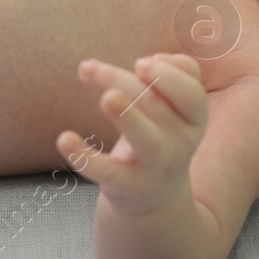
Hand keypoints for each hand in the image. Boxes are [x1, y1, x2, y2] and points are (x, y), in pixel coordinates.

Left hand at [56, 53, 208, 215]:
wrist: (154, 198)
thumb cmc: (160, 135)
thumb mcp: (175, 108)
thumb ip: (174, 77)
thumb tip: (153, 60)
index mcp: (194, 120)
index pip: (191, 93)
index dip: (170, 75)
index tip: (140, 62)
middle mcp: (181, 143)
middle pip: (155, 105)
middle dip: (124, 82)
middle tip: (90, 67)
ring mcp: (156, 167)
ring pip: (147, 140)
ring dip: (128, 117)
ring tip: (107, 98)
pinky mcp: (127, 185)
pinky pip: (108, 172)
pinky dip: (85, 157)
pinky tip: (64, 139)